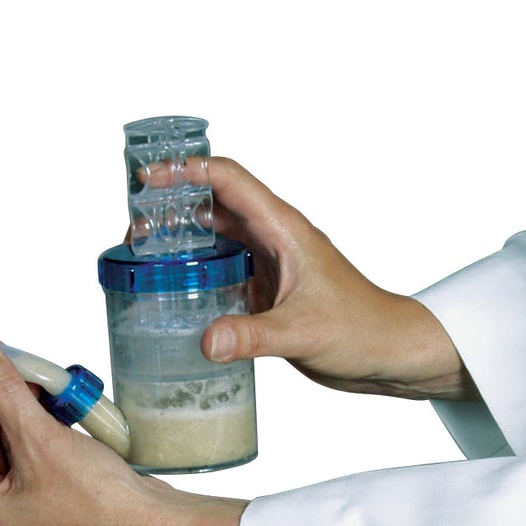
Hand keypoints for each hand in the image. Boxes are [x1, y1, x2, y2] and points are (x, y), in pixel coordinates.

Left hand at [0, 339, 246, 525]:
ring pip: (5, 444)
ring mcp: (22, 512)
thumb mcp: (41, 439)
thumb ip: (2, 392)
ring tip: (23, 367)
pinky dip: (35, 422)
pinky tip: (45, 393)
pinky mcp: (48, 501)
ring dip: (14, 405)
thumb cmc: (100, 504)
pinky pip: (29, 452)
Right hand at [146, 156, 474, 401]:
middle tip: (134, 226)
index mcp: (285, 230)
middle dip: (172, 206)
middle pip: (214, 204)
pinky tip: (173, 290)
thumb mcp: (304, 332)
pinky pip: (223, 268)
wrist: (391, 353)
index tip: (149, 179)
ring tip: (142, 253)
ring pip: (217, 236)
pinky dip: (196, 272)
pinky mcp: (268, 289)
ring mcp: (270, 263)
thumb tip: (208, 340)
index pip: (229, 181)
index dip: (188, 172)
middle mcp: (275, 239)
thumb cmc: (363, 330)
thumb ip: (254, 336)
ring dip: (181, 239)